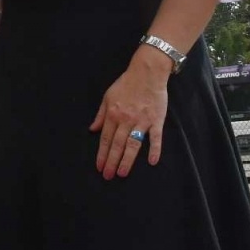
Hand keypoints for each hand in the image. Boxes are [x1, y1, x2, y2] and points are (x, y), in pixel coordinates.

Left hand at [89, 48, 171, 178]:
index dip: (102, 153)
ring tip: (122, 173)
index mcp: (113, 114)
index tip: (99, 166)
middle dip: (111, 161)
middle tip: (107, 176)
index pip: (106, 139)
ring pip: (133, 144)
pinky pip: (156, 138)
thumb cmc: (126, 84)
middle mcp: (126, 120)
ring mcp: (142, 121)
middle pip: (117, 145)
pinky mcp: (157, 121)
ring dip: (127, 160)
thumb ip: (100, 115)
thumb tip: (92, 130)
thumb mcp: (107, 97)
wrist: (147, 73)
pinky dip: (155, 149)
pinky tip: (152, 162)